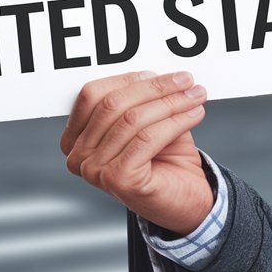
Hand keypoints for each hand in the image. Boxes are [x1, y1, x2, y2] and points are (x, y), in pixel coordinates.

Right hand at [60, 70, 213, 235]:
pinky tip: (194, 115)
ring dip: (171, 102)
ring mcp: (94, 170)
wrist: (184, 198)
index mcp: (75, 138)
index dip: (129, 79)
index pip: (92, 94)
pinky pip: (147, 138)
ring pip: (132, 119)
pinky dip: (175, 122)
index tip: (162, 74)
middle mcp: (78, 156)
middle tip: (186, 80)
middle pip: (113, 104)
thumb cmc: (164, 157)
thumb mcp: (148, 120)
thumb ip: (142, 98)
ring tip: (196, 96)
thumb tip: (158, 73)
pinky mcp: (118, 180)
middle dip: (155, 88)